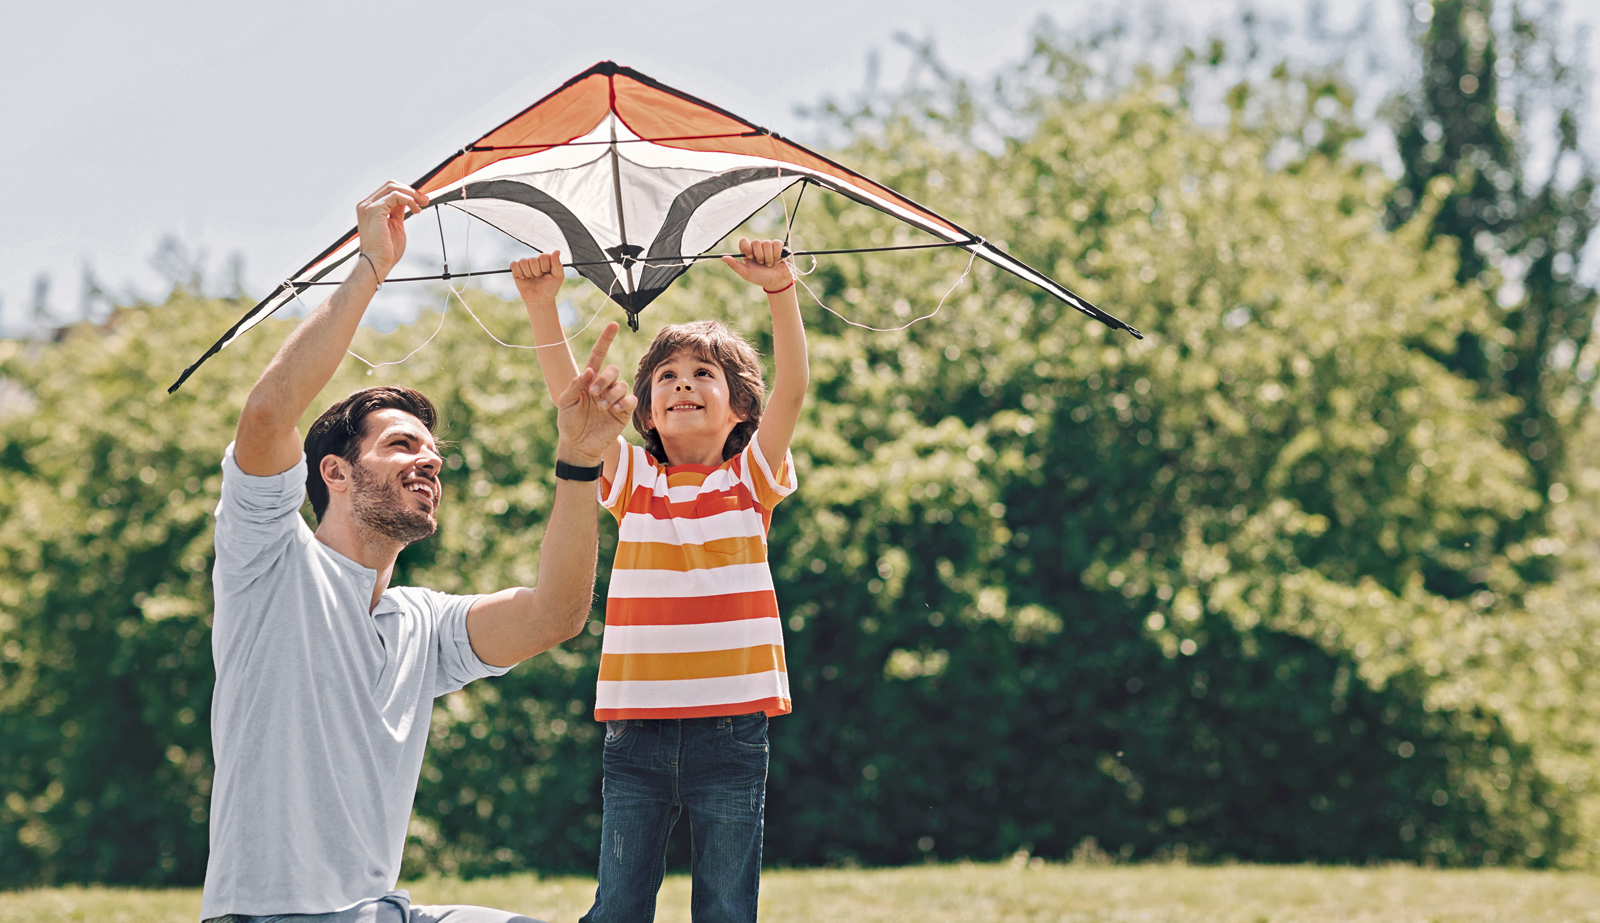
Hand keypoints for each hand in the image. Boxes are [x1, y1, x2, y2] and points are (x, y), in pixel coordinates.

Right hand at [356, 182, 429, 279]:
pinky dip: (408, 199)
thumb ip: (398, 212)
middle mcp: (366, 205)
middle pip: (390, 185)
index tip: (420, 200)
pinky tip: (415, 209)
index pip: (388, 190)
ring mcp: (368, 206)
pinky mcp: (374, 210)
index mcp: (370, 208)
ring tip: (421, 205)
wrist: (378, 262)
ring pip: (393, 187)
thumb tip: (406, 202)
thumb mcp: (395, 225)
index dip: (406, 192)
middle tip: (424, 200)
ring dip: (411, 194)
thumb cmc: (386, 250)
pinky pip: (395, 195)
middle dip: (410, 191)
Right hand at [512, 251, 564, 305]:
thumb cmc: (550, 288)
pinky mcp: (516, 270)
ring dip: (528, 273)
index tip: (547, 273)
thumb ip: (557, 264)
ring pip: (523, 262)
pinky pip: (514, 265)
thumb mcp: (558, 277)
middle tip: (539, 277)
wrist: (540, 300)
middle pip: (533, 259)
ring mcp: (525, 264)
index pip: (543, 256)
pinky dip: (519, 273)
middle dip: (537, 272)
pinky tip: (524, 278)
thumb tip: (557, 251)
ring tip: (532, 278)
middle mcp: (535, 259)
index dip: (545, 267)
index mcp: (546, 259)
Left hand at [555, 322, 635, 464]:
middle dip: (605, 379)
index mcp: (589, 380)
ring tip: (602, 407)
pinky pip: (631, 400)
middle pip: (612, 369)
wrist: (578, 445)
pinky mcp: (624, 411)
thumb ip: (575, 385)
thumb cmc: (569, 423)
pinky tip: (614, 410)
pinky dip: (624, 402)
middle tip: (594, 393)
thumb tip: (589, 371)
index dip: (606, 339)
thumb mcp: (565, 402)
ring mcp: (615, 398)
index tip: (613, 325)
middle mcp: (604, 386)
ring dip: (612, 393)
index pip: (599, 355)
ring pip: (622, 384)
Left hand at [721, 238, 793, 291]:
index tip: (750, 256)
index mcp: (748, 252)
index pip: (744, 241)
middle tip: (761, 263)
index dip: (747, 247)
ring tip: (769, 264)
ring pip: (767, 243)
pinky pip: (777, 243)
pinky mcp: (778, 246)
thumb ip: (734, 265)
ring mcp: (768, 246)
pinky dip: (777, 253)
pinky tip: (777, 260)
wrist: (776, 282)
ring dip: (769, 257)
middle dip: (760, 255)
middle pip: (756, 242)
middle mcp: (757, 247)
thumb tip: (722, 257)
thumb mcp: (746, 273)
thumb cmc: (761, 278)